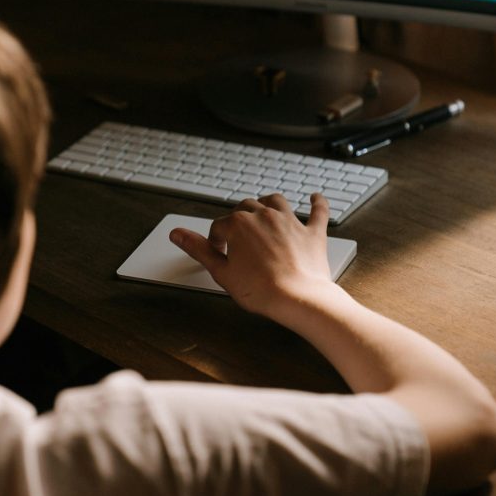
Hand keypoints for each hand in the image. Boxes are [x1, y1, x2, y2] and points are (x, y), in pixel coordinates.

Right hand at [169, 192, 334, 317]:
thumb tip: (177, 234)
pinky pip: (317, 211)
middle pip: (246, 206)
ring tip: (263, 210)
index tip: (218, 252)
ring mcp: (290, 222)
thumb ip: (199, 249)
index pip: (220, 225)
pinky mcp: (312, 233)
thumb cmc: (261, 289)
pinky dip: (317, 203)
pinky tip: (315, 197)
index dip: (215, 239)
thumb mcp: (221, 272)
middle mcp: (264, 216)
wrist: (298, 299)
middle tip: (237, 237)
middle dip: (238, 219)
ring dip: (267, 203)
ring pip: (275, 201)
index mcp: (239, 224)